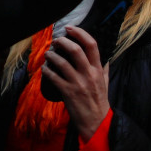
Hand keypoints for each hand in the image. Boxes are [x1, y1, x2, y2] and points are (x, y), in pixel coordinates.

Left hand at [41, 25, 110, 140]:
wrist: (96, 122)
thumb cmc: (100, 101)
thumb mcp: (106, 83)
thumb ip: (104, 69)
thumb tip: (105, 57)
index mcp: (98, 69)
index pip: (92, 45)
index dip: (80, 33)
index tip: (69, 28)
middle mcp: (88, 74)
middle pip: (75, 50)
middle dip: (62, 42)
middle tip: (55, 41)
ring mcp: (78, 83)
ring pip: (62, 62)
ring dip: (51, 55)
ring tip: (48, 54)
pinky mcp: (68, 92)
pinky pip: (54, 77)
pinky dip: (47, 71)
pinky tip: (44, 69)